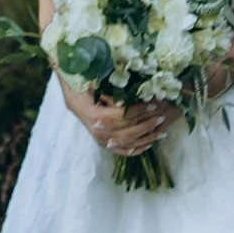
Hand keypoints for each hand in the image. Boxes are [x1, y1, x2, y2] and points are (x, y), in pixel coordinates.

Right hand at [57, 75, 172, 158]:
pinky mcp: (103, 144)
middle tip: (162, 116)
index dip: (139, 110)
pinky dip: (136, 149)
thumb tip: (135, 89)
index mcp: (95, 115)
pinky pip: (122, 150)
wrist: (71, 95)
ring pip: (127, 143)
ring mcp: (100, 140)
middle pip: (127, 132)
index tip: (154, 104)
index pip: (122, 115)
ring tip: (162, 131)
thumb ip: (112, 88)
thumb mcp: (94, 82)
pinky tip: (149, 143)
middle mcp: (97, 131)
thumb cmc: (82, 85)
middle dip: (147, 124)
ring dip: (146, 138)